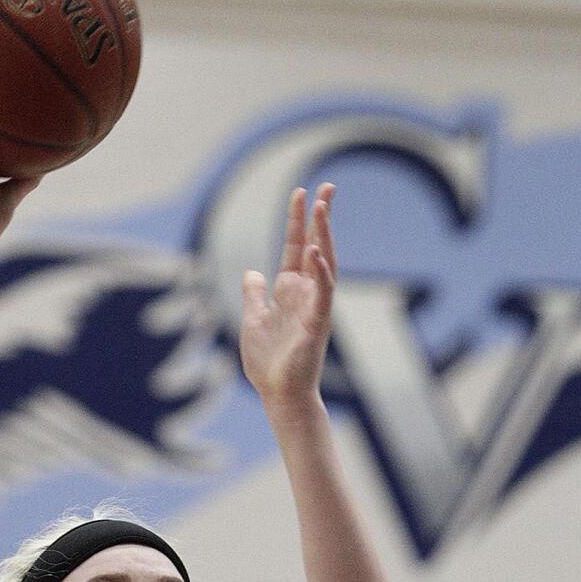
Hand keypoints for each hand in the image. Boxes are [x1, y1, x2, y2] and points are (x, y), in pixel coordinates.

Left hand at [240, 184, 336, 411]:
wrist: (279, 394)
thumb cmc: (268, 363)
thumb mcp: (252, 320)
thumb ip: (254, 295)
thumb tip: (252, 273)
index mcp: (289, 291)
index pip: (296, 247)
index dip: (298, 221)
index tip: (301, 192)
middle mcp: (306, 293)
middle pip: (317, 246)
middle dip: (321, 217)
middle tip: (328, 186)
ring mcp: (315, 306)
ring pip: (325, 263)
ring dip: (324, 235)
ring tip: (322, 207)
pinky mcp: (318, 322)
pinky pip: (323, 292)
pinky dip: (321, 271)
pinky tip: (316, 251)